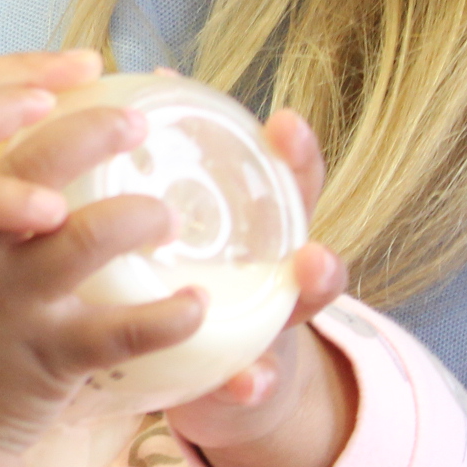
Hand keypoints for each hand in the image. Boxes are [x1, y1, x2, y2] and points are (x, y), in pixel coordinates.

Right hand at [0, 100, 207, 458]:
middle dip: (93, 131)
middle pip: (32, 165)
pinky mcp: (48, 358)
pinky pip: (124, 330)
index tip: (58, 77)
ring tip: (166, 214)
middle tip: (136, 120)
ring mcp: (9, 303)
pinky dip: (171, 314)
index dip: (8, 93)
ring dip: (141, 214)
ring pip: (90, 236)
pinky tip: (198, 304)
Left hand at [163, 110, 358, 466]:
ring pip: (298, 306)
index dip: (294, 152)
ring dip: (311, 286)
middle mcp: (279, 276)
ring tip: (315, 265)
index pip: (288, 181)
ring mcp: (270, 330)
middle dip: (316, 205)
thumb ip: (175, 175)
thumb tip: (150, 81)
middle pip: (309, 233)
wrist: (222, 385)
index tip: (284, 120)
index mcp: (261, 235)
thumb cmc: (190, 289)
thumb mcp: (188, 233)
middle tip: (315, 204)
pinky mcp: (246, 382)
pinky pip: (251, 384)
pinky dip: (250, 383)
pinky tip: (248, 382)